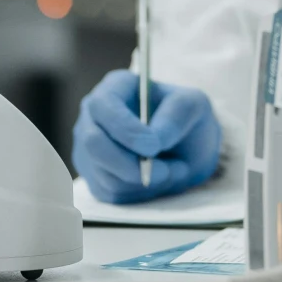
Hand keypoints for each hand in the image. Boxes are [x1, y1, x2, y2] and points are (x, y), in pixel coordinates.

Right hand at [72, 70, 219, 203]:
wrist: (185, 149)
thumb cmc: (185, 120)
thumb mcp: (193, 106)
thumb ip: (177, 115)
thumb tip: (155, 137)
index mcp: (114, 87)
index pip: (103, 105)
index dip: (124, 128)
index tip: (154, 147)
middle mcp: (93, 116)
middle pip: (94, 143)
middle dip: (131, 164)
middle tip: (167, 170)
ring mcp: (88, 149)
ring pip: (104, 174)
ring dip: (145, 181)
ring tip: (173, 169)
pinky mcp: (94, 177)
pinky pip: (110, 193)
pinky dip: (141, 193)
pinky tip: (158, 180)